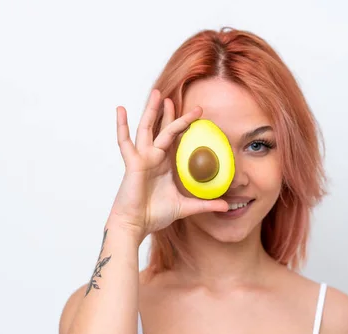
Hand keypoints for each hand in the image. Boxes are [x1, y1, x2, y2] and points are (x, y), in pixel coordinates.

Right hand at [108, 89, 227, 241]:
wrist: (136, 225)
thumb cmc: (154, 215)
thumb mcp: (185, 207)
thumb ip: (205, 205)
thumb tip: (227, 206)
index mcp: (164, 165)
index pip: (175, 139)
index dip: (183, 125)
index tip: (196, 113)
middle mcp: (153, 158)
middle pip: (161, 129)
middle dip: (167, 113)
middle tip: (173, 97)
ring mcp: (142, 158)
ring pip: (147, 128)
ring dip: (151, 111)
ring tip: (157, 94)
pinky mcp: (133, 162)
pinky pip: (125, 141)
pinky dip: (122, 125)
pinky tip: (121, 109)